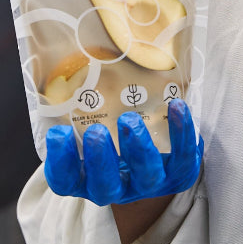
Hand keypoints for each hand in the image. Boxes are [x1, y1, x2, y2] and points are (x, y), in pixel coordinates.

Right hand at [44, 98, 202, 205]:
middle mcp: (115, 186)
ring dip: (138, 148)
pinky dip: (181, 134)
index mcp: (85, 177)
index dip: (60, 161)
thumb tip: (67, 56)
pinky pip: (183, 159)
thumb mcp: (89, 122)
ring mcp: (147, 184)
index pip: (64, 180)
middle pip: (104, 186)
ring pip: (145, 176)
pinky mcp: (178, 175)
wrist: (152, 154)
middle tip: (96, 132)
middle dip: (100, 160)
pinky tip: (177, 107)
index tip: (59, 132)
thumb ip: (77, 103)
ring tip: (130, 119)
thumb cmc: (110, 130)